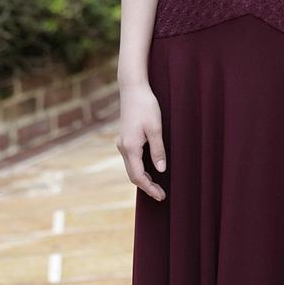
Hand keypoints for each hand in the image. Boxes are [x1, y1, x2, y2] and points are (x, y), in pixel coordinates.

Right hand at [116, 81, 167, 202]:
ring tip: (157, 185)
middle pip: (133, 175)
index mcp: (130, 147)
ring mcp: (122, 142)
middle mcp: (122, 147)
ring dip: (143, 177)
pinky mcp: (124, 137)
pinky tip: (149, 168)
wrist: (133, 88)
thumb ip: (158, 150)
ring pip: (131, 167)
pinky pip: (131, 159)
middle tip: (161, 194)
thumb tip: (160, 170)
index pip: (139, 176)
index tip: (161, 196)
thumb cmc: (146, 105)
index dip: (150, 188)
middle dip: (146, 186)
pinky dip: (139, 167)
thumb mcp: (155, 128)